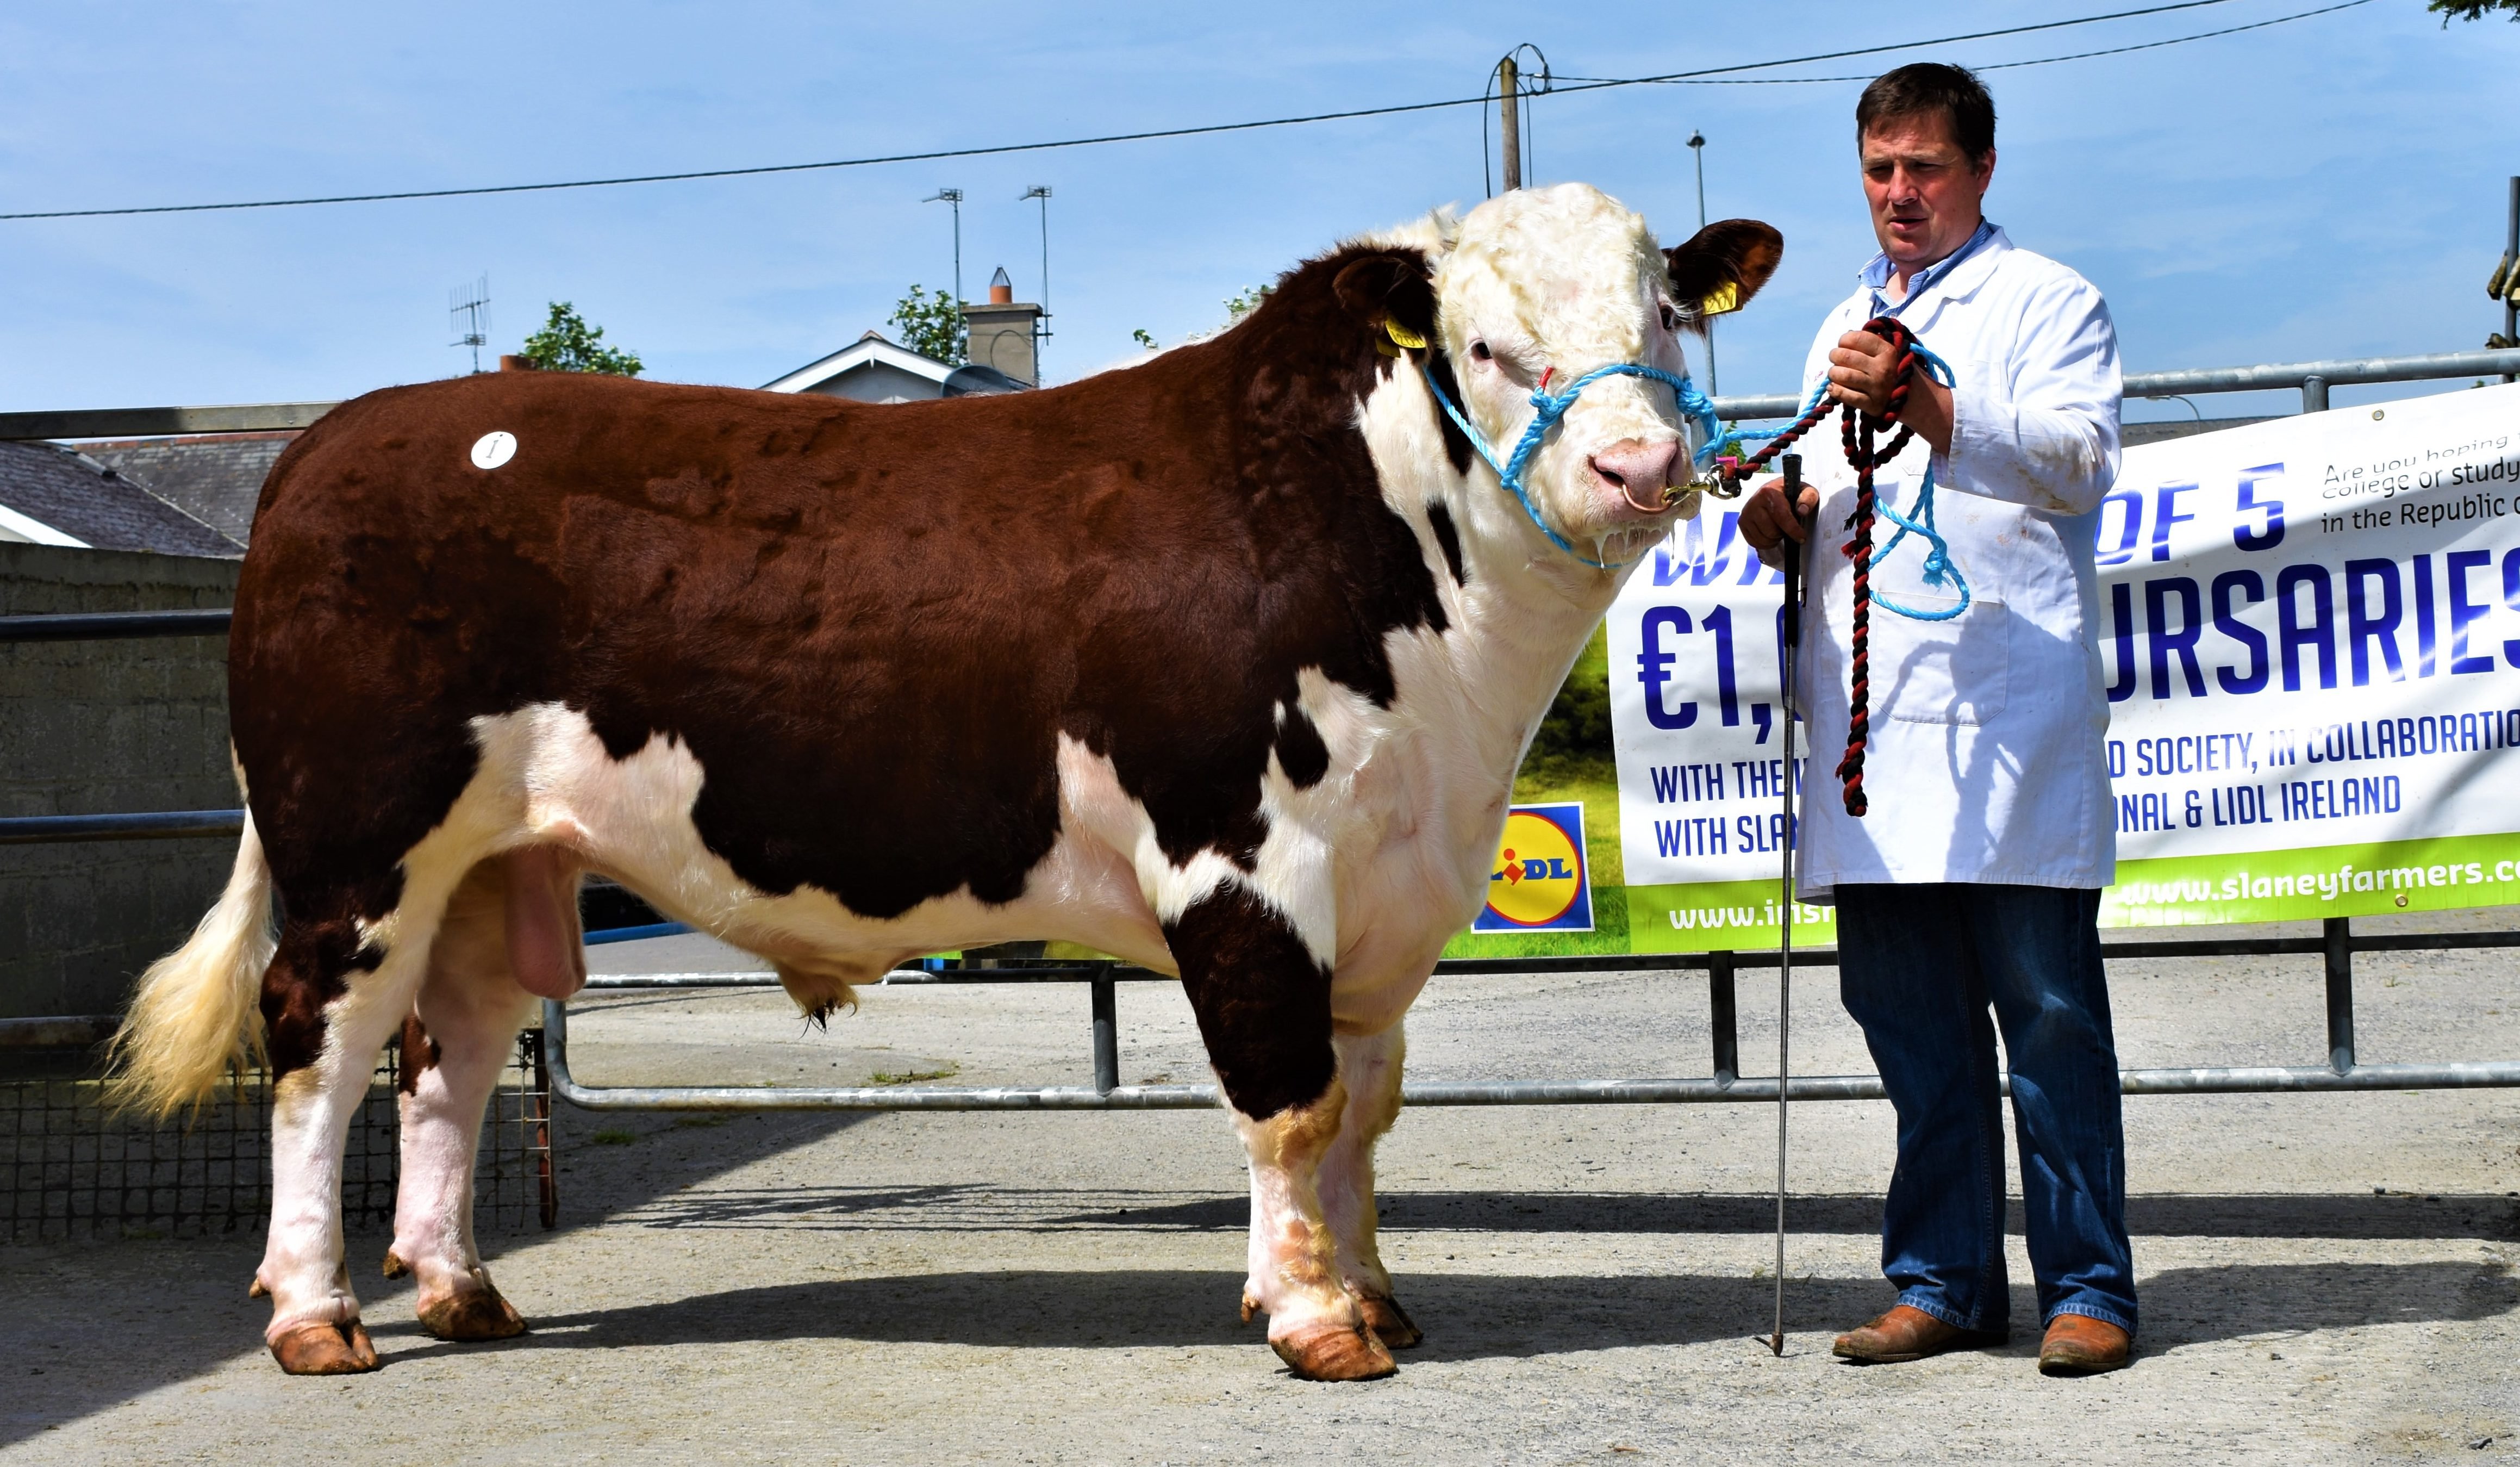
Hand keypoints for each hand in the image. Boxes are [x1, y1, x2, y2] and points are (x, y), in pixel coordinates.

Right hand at [1739, 475, 1817, 569]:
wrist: (1772, 492)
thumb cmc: (1789, 493)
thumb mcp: (1804, 491)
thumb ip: (1809, 498)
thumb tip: (1802, 510)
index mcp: (1769, 492)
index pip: (1781, 516)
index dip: (1793, 530)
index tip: (1802, 537)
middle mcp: (1754, 502)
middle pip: (1771, 531)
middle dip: (1783, 533)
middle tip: (1786, 526)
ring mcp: (1746, 513)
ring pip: (1763, 539)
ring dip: (1774, 538)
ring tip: (1778, 528)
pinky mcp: (1742, 522)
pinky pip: (1754, 542)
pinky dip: (1765, 543)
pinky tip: (1770, 533)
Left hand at [1827, 329, 1953, 452]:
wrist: (1915, 398)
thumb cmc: (1895, 369)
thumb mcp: (1889, 350)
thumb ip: (1870, 341)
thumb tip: (1847, 335)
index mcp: (1887, 350)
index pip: (1855, 338)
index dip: (1843, 340)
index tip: (1843, 345)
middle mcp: (1882, 368)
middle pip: (1844, 356)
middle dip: (1835, 356)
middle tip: (1836, 359)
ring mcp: (1877, 387)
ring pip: (1842, 375)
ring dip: (1833, 373)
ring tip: (1836, 373)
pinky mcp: (1871, 405)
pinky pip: (1845, 395)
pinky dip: (1834, 390)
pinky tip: (1833, 387)